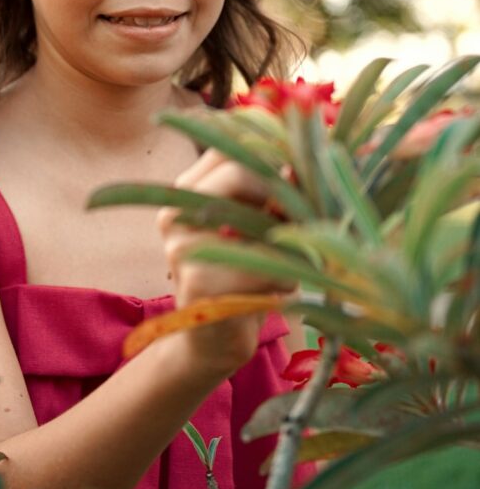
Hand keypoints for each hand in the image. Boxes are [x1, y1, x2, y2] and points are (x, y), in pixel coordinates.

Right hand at [158, 149, 294, 376]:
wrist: (212, 345)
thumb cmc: (245, 277)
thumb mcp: (257, 227)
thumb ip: (275, 192)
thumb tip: (314, 160)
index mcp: (186, 189)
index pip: (229, 143)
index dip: (274, 148)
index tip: (304, 169)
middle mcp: (175, 211)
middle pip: (240, 170)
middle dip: (284, 192)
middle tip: (308, 217)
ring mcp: (182, 246)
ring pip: (260, 220)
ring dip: (289, 243)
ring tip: (286, 265)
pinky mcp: (198, 283)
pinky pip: (265, 267)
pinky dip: (284, 280)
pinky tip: (275, 294)